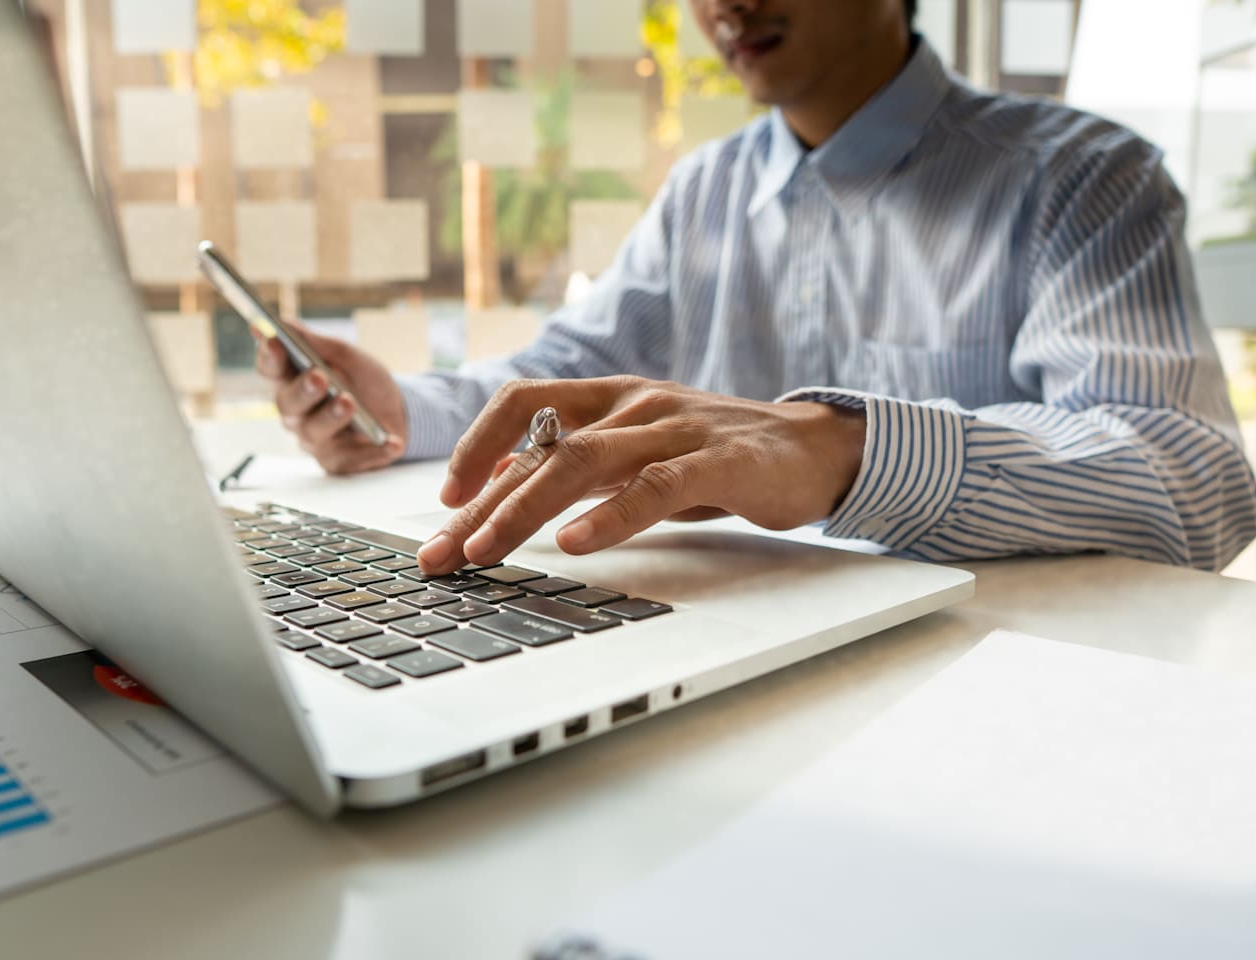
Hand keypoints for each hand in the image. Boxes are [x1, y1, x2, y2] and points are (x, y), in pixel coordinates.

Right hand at [254, 324, 406, 474]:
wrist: (400, 412)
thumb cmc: (365, 382)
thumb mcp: (348, 356)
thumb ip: (317, 343)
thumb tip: (285, 323)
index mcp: (292, 381)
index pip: (271, 369)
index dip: (269, 357)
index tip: (272, 341)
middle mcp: (297, 413)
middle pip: (288, 404)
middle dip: (302, 390)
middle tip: (318, 377)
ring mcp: (315, 440)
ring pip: (313, 431)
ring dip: (332, 416)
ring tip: (348, 402)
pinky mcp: (337, 462)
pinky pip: (352, 458)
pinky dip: (374, 449)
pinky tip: (392, 442)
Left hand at [415, 376, 866, 573]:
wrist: (814, 448)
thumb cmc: (719, 454)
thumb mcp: (639, 453)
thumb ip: (579, 463)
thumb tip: (502, 481)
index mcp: (612, 397)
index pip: (525, 404)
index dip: (477, 446)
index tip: (447, 500)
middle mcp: (636, 404)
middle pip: (542, 445)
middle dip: (483, 504)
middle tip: (441, 553)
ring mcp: (677, 428)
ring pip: (584, 461)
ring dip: (525, 509)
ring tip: (486, 550)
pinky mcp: (721, 460)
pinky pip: (655, 486)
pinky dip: (610, 516)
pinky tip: (575, 544)